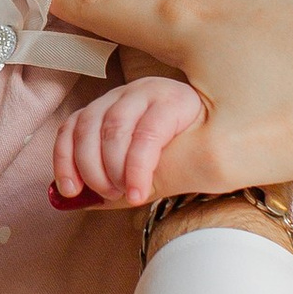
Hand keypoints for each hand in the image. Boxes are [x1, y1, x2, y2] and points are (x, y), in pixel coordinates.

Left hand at [51, 70, 204, 207]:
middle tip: (108, 193)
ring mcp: (148, 92)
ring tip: (128, 193)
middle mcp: (124, 95)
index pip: (72, 127)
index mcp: (108, 109)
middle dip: (92, 168)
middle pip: (88, 127)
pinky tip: (141, 191)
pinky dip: (137, 168)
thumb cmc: (180, 160)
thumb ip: (107, 185)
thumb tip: (68, 201)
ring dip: (114, 168)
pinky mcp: (173, 99)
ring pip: (113, 129)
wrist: (227, 148)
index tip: (70, 190)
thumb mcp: (136, 176)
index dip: (65, 159)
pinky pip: (146, 134)